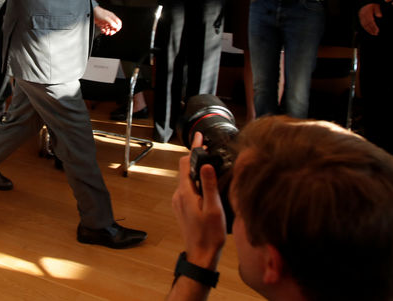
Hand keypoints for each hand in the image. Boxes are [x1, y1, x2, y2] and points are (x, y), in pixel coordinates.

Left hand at [94, 6, 121, 35]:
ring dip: (108, 31)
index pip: (118, 23)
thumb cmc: (99, 13)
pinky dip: (104, 31)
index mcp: (112, 17)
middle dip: (113, 31)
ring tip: (106, 33)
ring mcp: (106, 22)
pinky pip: (105, 29)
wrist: (92, 12)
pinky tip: (103, 31)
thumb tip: (116, 27)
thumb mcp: (106, 18)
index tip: (116, 30)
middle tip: (110, 33)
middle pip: (114, 27)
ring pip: (109, 29)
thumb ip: (112, 23)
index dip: (118, 27)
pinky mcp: (102, 24)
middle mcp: (110, 20)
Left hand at [171, 133, 225, 268]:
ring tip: (210, 164)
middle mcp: (179, 195)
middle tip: (208, 148)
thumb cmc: (209, 235)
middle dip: (196, 158)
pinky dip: (196, 181)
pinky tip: (207, 184)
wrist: (201, 256)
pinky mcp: (182, 208)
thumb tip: (206, 165)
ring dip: (196, 170)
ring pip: (187, 179)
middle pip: (185, 169)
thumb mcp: (214, 208)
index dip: (193, 148)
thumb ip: (209, 185)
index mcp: (185, 193)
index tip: (198, 136)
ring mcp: (179, 202)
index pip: (185, 163)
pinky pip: (188, 188)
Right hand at [358, 3, 381, 35]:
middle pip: (367, 24)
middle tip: (376, 34)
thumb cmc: (372, 4)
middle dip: (372, 30)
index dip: (374, 26)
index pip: (371, 21)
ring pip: (364, 25)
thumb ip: (378, 11)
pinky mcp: (360, 18)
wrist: (364, 2)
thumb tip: (380, 16)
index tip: (378, 30)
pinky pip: (362, 24)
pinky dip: (365, 28)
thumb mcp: (376, 6)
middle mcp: (363, 15)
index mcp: (368, 12)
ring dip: (368, 30)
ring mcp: (361, 17)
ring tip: (373, 34)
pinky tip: (369, 31)